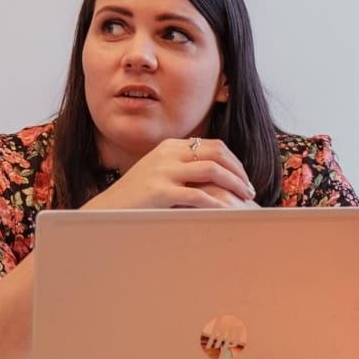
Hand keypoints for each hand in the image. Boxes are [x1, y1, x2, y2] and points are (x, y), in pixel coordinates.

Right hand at [87, 137, 254, 209]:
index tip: (244, 178)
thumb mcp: (161, 173)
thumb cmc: (139, 197)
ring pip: (212, 170)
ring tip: (245, 199)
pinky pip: (197, 195)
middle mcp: (168, 153)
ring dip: (234, 184)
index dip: (234, 162)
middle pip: (217, 153)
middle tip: (250, 189)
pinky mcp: (159, 191)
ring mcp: (163, 171)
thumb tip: (217, 174)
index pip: (213, 146)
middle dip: (238, 171)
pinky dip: (216, 203)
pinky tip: (226, 212)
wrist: (109, 210)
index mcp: (170, 146)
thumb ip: (184, 168)